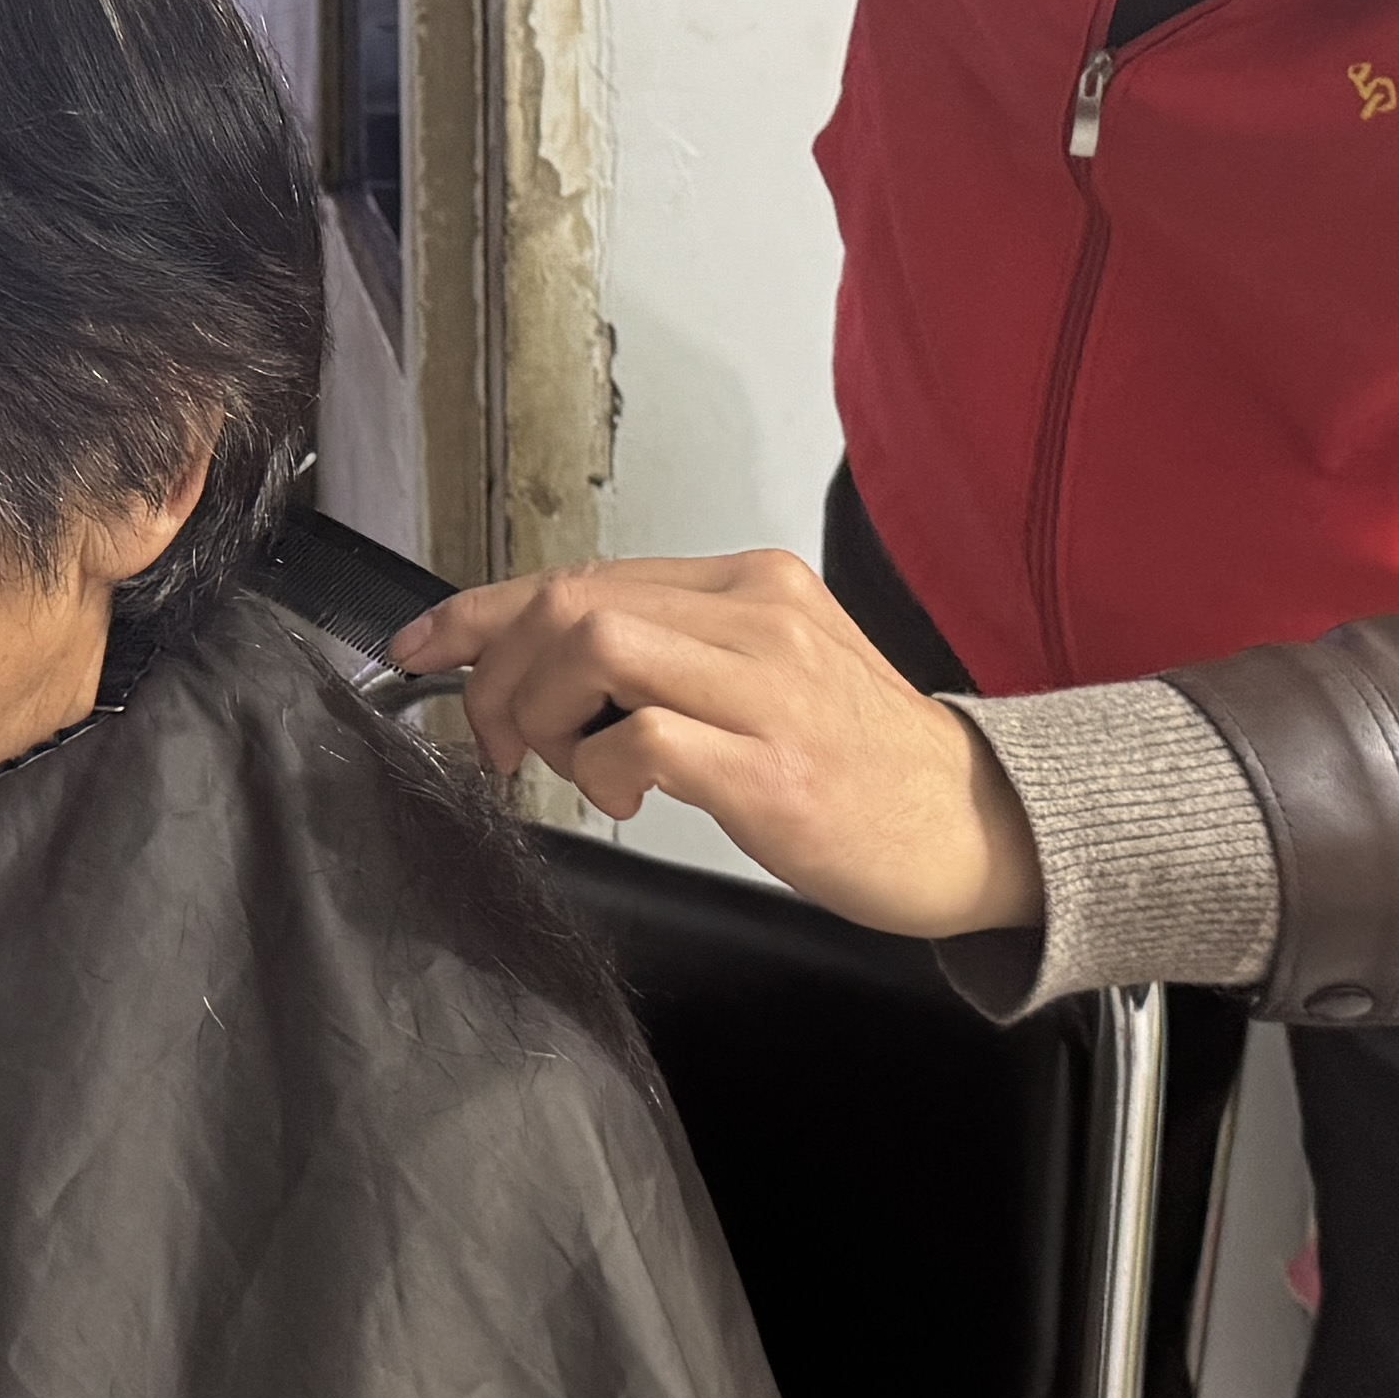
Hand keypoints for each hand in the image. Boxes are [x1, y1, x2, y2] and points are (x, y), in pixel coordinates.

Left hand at [386, 550, 1046, 944]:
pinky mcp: (771, 768)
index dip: (479, 609)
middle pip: (570, 600)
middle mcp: (756, 615)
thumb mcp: (764, 674)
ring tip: (560, 764)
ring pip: (595, 643)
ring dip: (541, 710)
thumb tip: (543, 666)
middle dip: (498, 670)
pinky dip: (603, 771)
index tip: (421, 646)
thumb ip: (669, 653)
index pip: (581, 572)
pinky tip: (624, 799)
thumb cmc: (860, 763)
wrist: (976, 825)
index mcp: (747, 585)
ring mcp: (766, 687)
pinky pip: (644, 741)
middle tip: (498, 739)